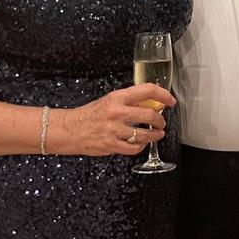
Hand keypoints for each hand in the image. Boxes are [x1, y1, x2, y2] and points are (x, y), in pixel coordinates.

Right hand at [54, 83, 174, 155]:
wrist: (69, 129)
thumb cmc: (89, 114)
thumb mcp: (109, 100)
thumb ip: (129, 101)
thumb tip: (151, 103)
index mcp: (117, 97)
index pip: (148, 90)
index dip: (164, 95)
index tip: (170, 101)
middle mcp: (117, 112)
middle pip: (150, 115)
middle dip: (160, 120)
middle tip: (162, 122)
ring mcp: (114, 130)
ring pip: (144, 134)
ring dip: (155, 135)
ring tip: (157, 134)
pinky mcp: (110, 145)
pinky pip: (134, 148)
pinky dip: (141, 146)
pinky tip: (141, 144)